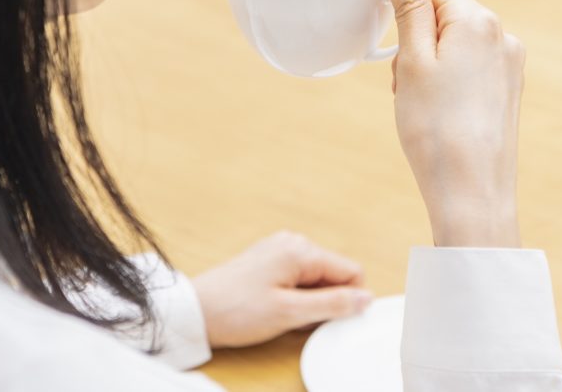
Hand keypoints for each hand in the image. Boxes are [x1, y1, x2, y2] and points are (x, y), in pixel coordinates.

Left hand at [191, 232, 372, 348]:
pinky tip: (274, 308)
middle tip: (298, 318)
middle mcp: (293, 243)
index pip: (352, 272)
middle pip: (334, 275)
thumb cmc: (235, 310)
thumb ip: (332, 304)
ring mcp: (280, 251)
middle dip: (325, 302)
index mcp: (300, 250)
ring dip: (309, 303)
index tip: (326, 318)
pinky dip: (295, 299)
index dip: (347, 300)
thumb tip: (365, 298)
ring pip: (317, 281)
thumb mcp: (290, 313)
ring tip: (281, 314)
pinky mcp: (270, 262)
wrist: (196, 311)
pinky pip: (299, 281)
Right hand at [381, 0, 524, 247]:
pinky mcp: (508, 93)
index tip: (396, 50)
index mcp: (478, 21)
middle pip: (445, 15)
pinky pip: (470, 70)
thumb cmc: (436, 128)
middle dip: (417, 40)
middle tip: (405, 84)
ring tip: (420, 104)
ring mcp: (509, 66)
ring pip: (455, 45)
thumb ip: (408, 7)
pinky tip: (439, 115)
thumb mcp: (412, 61)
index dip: (406, 11)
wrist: (472, 192)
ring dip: (429, 64)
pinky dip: (448, 83)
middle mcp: (502, 37)